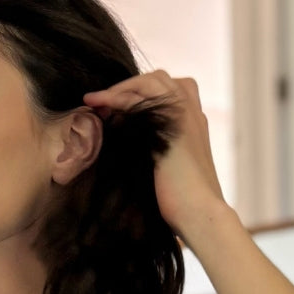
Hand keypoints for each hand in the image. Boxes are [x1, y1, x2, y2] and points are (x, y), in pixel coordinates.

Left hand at [82, 69, 227, 240]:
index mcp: (194, 122)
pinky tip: (97, 107)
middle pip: (158, 78)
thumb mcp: (168, 170)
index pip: (165, 89)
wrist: (200, 215)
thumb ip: (156, 152)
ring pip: (150, 81)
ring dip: (119, 88)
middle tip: (101, 102)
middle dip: (127, 86)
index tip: (112, 108)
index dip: (137, 93)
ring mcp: (184, 114)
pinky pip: (139, 99)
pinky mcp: (171, 124)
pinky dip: (115, 98)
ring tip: (94, 101)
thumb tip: (127, 153)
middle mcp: (191, 112)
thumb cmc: (183, 204)